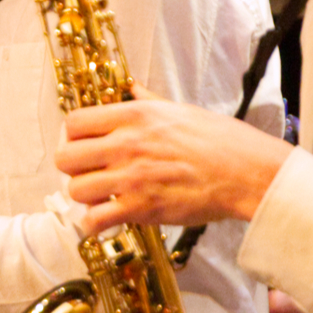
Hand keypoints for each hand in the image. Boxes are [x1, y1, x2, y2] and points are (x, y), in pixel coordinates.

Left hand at [54, 97, 289, 233]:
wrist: (246, 172)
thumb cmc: (221, 140)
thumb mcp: (180, 109)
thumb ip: (148, 101)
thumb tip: (131, 89)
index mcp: (134, 116)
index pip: (74, 122)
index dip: (71, 136)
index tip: (80, 145)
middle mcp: (126, 144)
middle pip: (66, 158)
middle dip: (72, 168)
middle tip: (88, 173)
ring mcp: (131, 177)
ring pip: (75, 191)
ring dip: (84, 197)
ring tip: (101, 197)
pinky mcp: (141, 208)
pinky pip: (94, 220)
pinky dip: (94, 224)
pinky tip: (107, 219)